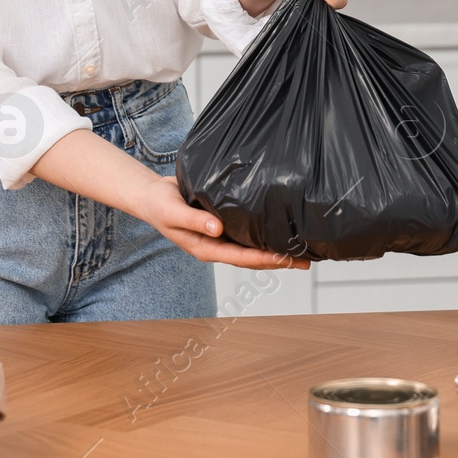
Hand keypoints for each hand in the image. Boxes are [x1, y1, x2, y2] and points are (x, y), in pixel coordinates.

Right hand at [135, 174, 309, 270]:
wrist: (151, 196)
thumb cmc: (159, 205)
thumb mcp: (172, 212)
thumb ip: (194, 220)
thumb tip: (218, 228)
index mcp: (205, 247)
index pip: (240, 257)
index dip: (264, 259)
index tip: (285, 259)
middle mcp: (216, 245)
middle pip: (252, 259)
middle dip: (278, 261)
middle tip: (306, 261)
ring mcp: (220, 236)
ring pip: (251, 248)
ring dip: (274, 251)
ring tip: (300, 251)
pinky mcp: (222, 223)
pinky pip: (246, 233)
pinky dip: (264, 235)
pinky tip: (279, 231)